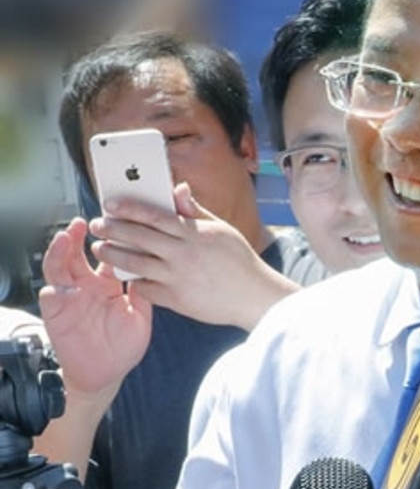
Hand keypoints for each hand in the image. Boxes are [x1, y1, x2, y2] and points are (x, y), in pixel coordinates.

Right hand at [38, 218, 150, 398]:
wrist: (106, 373)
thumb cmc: (124, 343)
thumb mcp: (140, 313)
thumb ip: (145, 289)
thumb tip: (161, 262)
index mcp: (108, 283)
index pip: (107, 253)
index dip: (109, 236)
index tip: (115, 219)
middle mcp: (87, 286)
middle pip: (78, 254)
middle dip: (78, 237)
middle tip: (84, 222)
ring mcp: (71, 299)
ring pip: (59, 270)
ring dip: (59, 254)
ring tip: (64, 239)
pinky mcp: (58, 317)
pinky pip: (52, 300)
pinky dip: (54, 291)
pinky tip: (59, 285)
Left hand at [90, 182, 298, 330]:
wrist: (253, 296)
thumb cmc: (239, 260)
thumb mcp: (221, 230)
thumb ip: (195, 211)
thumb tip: (177, 189)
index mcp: (195, 233)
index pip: (155, 216)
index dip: (130, 208)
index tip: (110, 204)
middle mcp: (184, 254)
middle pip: (139, 237)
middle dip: (113, 229)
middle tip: (97, 225)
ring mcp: (178, 277)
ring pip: (135, 263)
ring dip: (113, 255)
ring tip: (100, 249)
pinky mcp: (176, 299)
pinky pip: (145, 288)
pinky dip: (133, 280)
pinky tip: (125, 274)